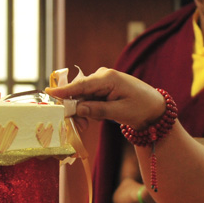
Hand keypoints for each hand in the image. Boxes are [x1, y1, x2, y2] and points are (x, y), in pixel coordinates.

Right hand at [46, 68, 165, 130]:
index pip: (81, 85)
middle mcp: (102, 76)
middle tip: (77, 126)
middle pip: (78, 92)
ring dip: (80, 112)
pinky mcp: (101, 88)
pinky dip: (86, 110)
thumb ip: (97, 110)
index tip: (48, 93)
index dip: (63, 91)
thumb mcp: (120, 112)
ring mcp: (101, 81)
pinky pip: (87, 99)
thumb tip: (77, 108)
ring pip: (81, 97)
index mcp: (107, 78)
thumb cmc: (141, 108)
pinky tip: (91, 120)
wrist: (155, 108)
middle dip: (74, 109)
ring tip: (86, 126)